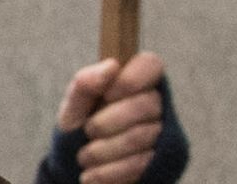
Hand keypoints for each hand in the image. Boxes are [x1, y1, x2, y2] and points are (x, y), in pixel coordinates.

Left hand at [57, 53, 165, 183]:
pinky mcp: (161, 161)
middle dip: (109, 120)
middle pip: (146, 105)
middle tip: (88, 131)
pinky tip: (92, 175)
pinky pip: (142, 164)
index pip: (151, 64)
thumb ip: (86, 84)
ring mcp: (162, 133)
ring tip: (84, 157)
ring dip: (106, 149)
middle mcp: (155, 104)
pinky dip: (112, 171)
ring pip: (142, 136)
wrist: (76, 164)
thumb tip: (111, 66)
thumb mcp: (74, 103)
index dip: (132, 78)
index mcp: (134, 80)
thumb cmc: (79, 124)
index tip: (107, 94)